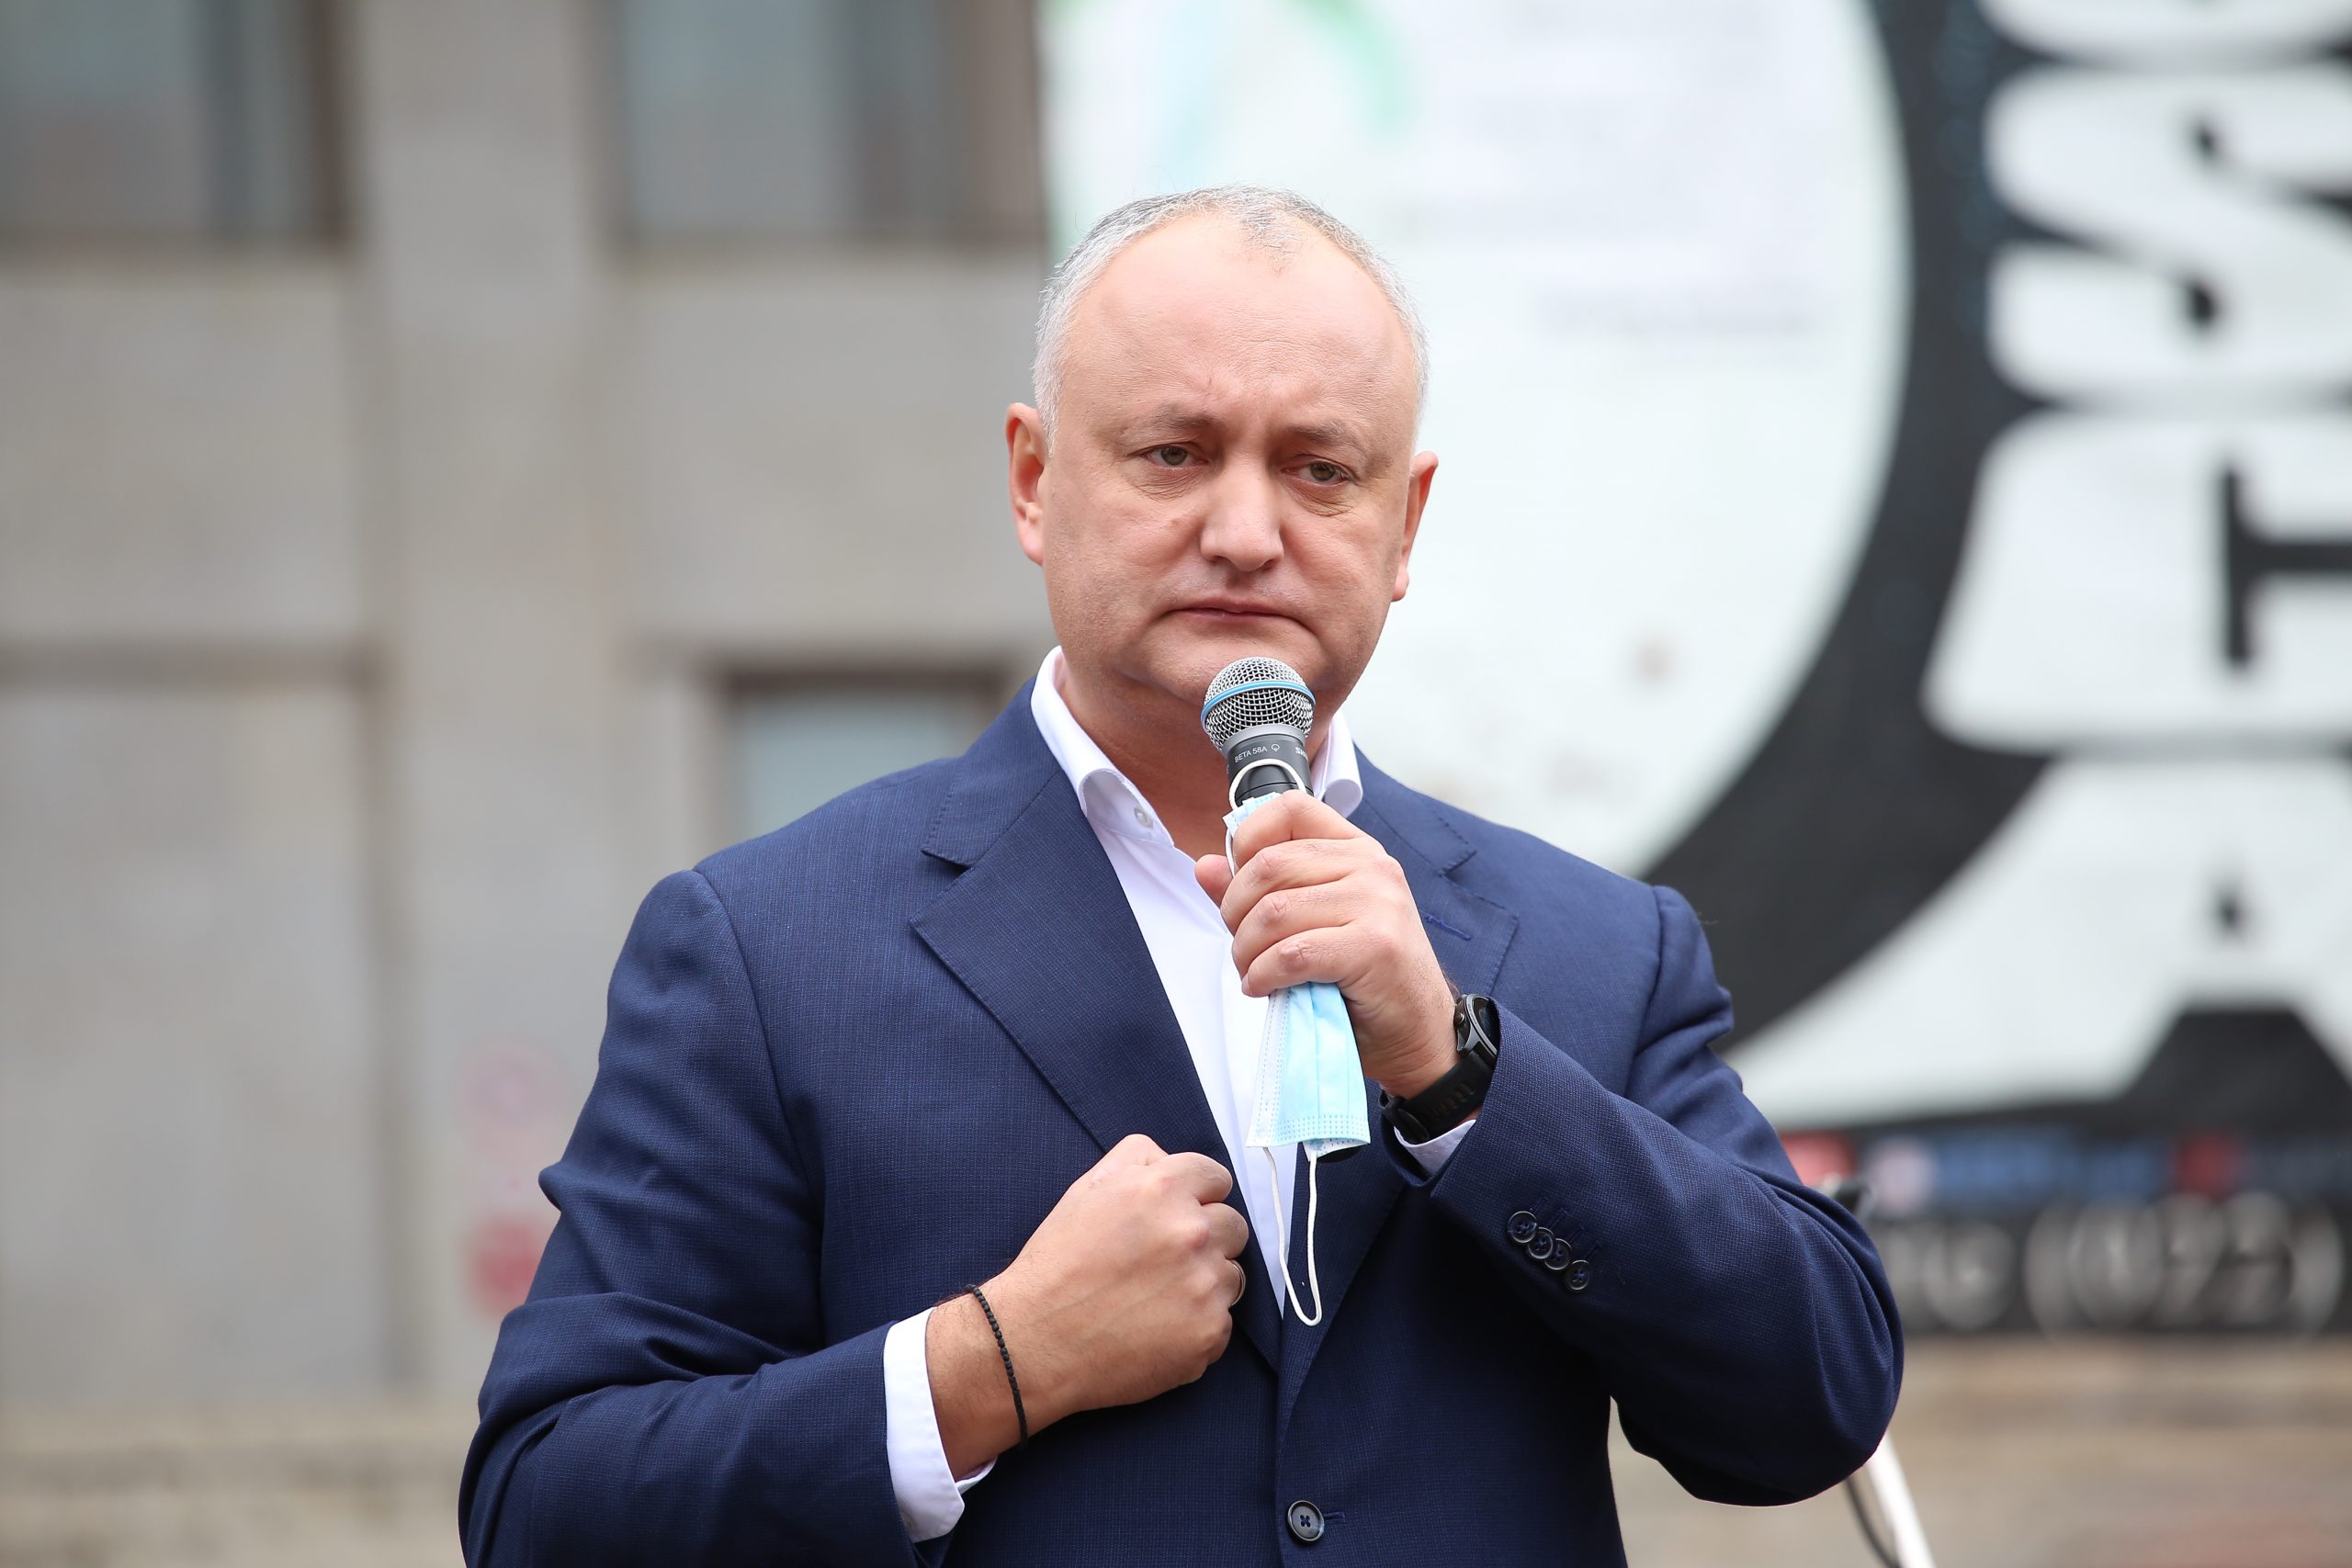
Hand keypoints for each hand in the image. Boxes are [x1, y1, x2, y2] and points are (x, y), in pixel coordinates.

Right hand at [928, 1134, 1248, 1473]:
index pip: (1217, 1178)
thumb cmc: (1057, 1264)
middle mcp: (1191, 1232)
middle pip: (1234, 1226)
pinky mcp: (1208, 1333)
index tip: (1182, 1216)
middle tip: (1167, 1262)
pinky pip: (1222, 1323)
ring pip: (1231, 1276)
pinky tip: (1156, 1330)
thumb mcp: (1087, 1189)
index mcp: (1162, 1188)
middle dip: (1207, 1240)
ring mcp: (1204, 1285)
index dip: (1199, 1197)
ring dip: (1205, 1284)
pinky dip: (1197, 1327)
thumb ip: (1138, 1159)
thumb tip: (1171, 1162)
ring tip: (1157, 1299)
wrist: (1035, 1340)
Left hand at [1193, 789, 1456, 1098]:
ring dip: (1245, 951)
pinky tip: (1264, 987)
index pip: (1290, 808)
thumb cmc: (1362, 978)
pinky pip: (1292, 953)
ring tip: (1253, 973)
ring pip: (1273, 912)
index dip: (1248, 840)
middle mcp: (1372, 865)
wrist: (1417, 1031)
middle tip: (1243, 947)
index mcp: (1356, 849)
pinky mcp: (1375, 946)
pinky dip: (1263, 975)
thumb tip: (1205, 866)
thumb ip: (1257, 893)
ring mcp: (1378, 902)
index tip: (1241, 886)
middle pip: (1268, 865)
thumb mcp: (1309, 924)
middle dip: (1234, 913)